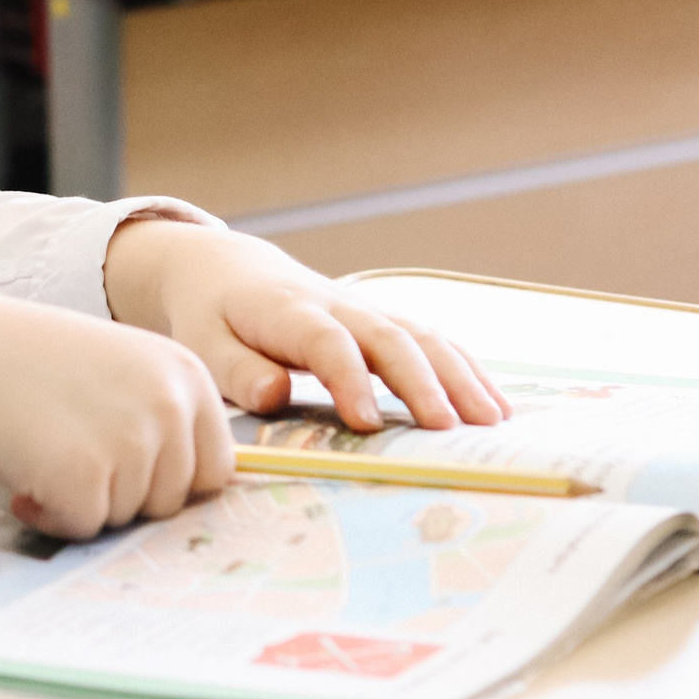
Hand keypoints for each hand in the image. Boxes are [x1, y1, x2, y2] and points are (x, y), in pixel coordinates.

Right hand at [0, 294, 235, 538]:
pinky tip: (23, 473)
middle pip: (173, 502)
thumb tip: (184, 493)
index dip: (168, 481)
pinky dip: (51, 513)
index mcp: (187, 375)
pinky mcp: (88, 478)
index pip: (216, 468)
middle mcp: (171, 407)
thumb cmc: (23, 362)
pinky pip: (84, 527)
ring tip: (40, 451)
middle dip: (123, 495)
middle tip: (70, 454)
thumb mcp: (115, 371)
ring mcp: (133, 443)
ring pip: (127, 517)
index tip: (124, 472)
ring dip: (83, 500)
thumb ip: (155, 416)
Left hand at [102, 220, 509, 430]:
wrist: (227, 269)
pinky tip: (494, 406)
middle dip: (422, 382)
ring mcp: (366, 312)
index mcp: (287, 312)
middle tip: (448, 430)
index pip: (326, 341)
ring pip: (421, 336)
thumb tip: (274, 397)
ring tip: (490, 421)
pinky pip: (432, 341)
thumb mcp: (203, 342)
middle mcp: (336, 307)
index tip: (365, 421)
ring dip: (459, 376)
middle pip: (389, 338)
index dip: (348, 378)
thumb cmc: (214, 316)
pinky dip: (466, 370)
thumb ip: (236, 370)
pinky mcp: (382, 322)